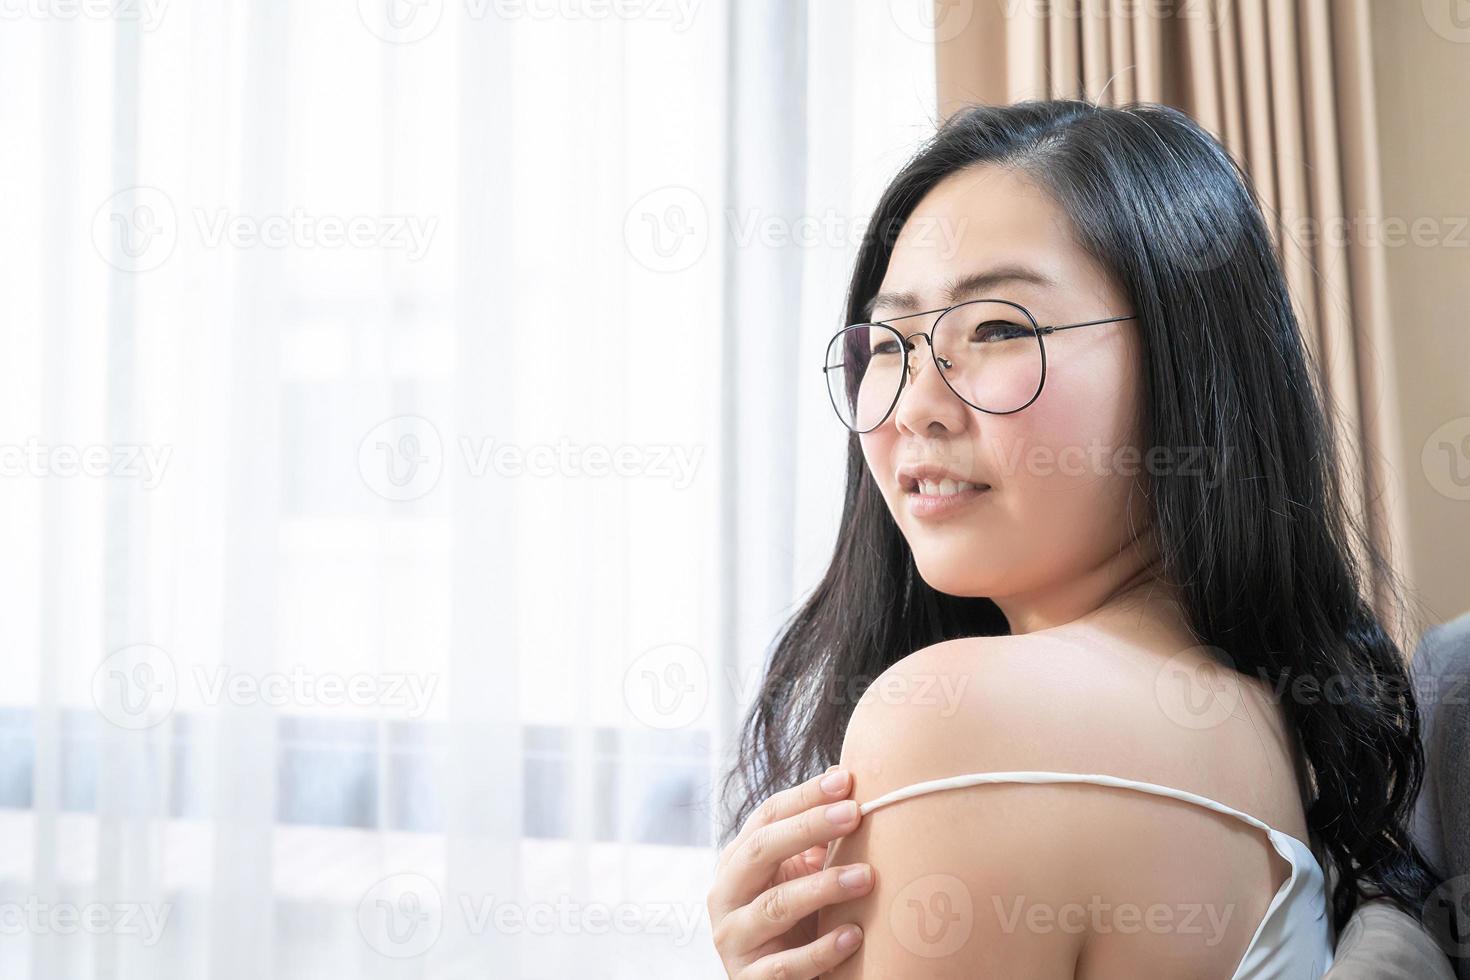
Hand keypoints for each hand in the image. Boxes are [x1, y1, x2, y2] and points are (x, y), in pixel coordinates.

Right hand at [707, 766, 871, 977]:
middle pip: (762, 850)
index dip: (805, 796)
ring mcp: (734, 939)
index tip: (847, 781)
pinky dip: (822, 950)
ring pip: (775, 906)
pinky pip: (787, 965)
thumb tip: (845, 779)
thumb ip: (815, 838)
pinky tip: (855, 935)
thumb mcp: (799, 875)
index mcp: (738, 861)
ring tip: (866, 876)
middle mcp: (727, 895)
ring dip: (823, 887)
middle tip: (856, 814)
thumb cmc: (796, 919)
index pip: (766, 817)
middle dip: (809, 827)